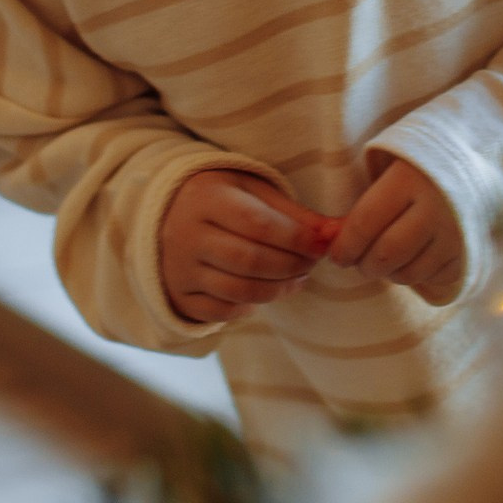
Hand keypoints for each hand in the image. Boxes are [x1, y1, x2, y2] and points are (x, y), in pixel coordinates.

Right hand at [159, 169, 340, 325]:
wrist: (166, 215)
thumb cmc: (223, 198)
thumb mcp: (254, 190)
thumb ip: (294, 212)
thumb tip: (336, 232)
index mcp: (206, 199)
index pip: (258, 223)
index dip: (296, 238)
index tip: (322, 245)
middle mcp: (186, 235)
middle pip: (249, 260)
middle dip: (291, 265)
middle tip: (312, 263)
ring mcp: (179, 269)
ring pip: (238, 290)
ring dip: (279, 289)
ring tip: (298, 278)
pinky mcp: (179, 296)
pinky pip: (221, 312)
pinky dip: (251, 306)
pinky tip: (266, 291)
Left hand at [330, 153, 465, 304]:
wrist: (477, 162)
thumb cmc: (420, 167)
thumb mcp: (391, 169)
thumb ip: (364, 201)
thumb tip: (331, 238)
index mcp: (409, 179)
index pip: (365, 223)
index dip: (345, 246)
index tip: (337, 254)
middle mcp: (435, 207)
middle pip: (386, 254)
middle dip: (364, 265)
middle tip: (359, 261)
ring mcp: (455, 233)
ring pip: (408, 272)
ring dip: (389, 273)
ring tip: (385, 259)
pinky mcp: (469, 252)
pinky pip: (432, 278)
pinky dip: (417, 274)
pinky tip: (413, 257)